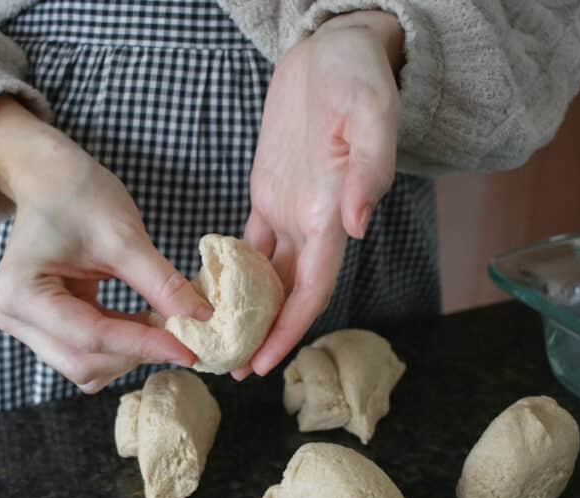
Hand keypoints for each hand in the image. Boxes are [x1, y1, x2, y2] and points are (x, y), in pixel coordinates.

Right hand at [0, 98, 211, 392]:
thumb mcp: (123, 236)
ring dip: (129, 353)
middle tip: (182, 336)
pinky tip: (145, 323)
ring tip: (162, 324)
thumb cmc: (77, 195)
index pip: (91, 336)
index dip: (144, 345)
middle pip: (83, 363)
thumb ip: (160, 282)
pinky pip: (87, 353)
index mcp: (21, 293)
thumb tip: (201, 318)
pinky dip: (121, 345)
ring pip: (86, 366)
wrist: (50, 179)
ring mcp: (26, 326)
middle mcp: (14, 317)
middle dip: (135, 353)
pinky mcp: (46, 327)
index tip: (190, 348)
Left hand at [239, 11, 404, 378]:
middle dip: (262, 334)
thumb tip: (357, 225)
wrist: (337, 48)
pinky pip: (250, 243)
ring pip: (266, 276)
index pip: (311, 290)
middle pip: (286, 295)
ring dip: (246, 310)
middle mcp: (312, 222)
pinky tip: (210, 287)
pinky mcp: (270, 192)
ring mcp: (290, 209)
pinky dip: (231, 268)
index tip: (262, 364)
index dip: (288, 330)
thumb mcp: (370, 114)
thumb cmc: (357, 76)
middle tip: (229, 368)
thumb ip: (370, 168)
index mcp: (331, 214)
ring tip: (216, 340)